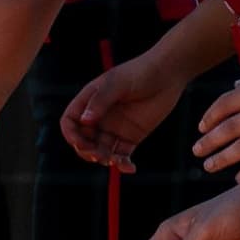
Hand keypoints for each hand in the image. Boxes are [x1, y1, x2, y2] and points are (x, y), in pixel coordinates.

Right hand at [64, 54, 179, 168]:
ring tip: (113, 160)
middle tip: (97, 155)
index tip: (80, 142)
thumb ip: (101, 100)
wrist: (169, 73)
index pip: (70, 122)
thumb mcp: (119, 83)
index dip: (71, 134)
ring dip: (103, 159)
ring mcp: (115, 128)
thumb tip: (85, 121)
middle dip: (86, 151)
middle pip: (83, 141)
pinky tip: (130, 168)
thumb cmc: (141, 72)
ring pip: (100, 151)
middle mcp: (100, 117)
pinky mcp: (131, 137)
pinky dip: (123, 164)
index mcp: (90, 101)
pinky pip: (121, 155)